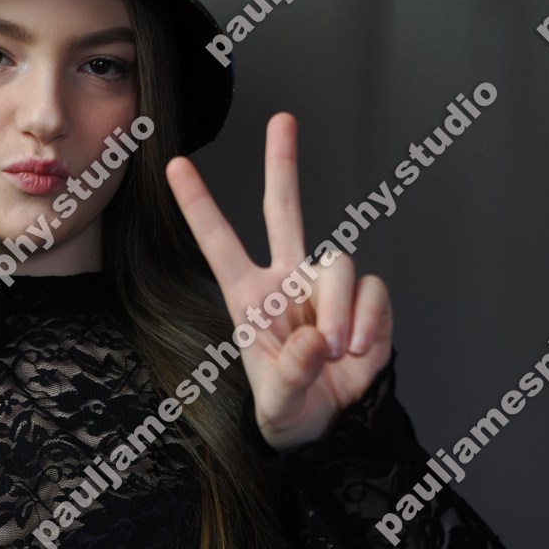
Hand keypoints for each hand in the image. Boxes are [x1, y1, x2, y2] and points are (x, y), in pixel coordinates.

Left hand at [166, 112, 391, 450]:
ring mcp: (326, 287)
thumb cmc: (290, 410)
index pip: (218, 243)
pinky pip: (372, 290)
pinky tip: (362, 350)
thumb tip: (318, 339)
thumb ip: (290, 375)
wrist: (334, 429)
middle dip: (282, 164)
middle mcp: (287, 280)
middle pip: (284, 210)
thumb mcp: (278, 405)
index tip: (175, 165)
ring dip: (341, 308)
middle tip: (282, 119)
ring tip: (339, 350)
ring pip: (338, 262)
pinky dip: (371, 321)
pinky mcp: (365, 300)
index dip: (199, 205)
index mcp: (250, 297)